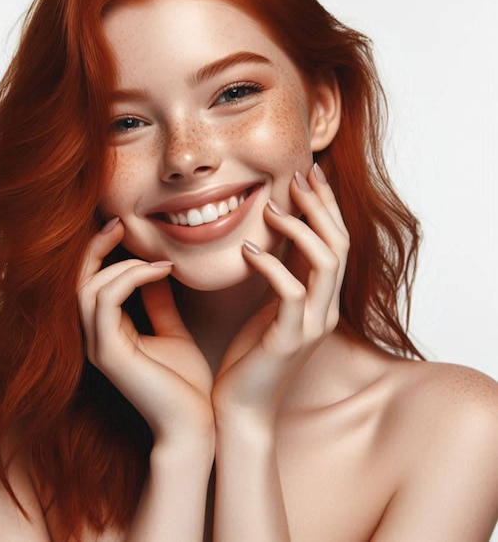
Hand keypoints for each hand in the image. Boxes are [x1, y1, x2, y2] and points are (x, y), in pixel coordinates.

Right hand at [77, 219, 213, 445]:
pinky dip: (130, 278)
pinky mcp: (109, 354)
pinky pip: (106, 301)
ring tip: (153, 254)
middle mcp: (95, 339)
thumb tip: (159, 268)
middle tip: (120, 223)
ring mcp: (98, 347)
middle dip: (95, 248)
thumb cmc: (187, 385)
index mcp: (108, 334)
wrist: (196, 426)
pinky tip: (159, 271)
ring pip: (86, 288)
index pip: (91, 284)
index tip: (125, 228)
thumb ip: (160, 303)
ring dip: (117, 262)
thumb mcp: (173, 332)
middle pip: (77, 281)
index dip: (101, 253)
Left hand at [212, 164, 348, 426]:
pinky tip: (248, 251)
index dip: (326, 206)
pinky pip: (292, 294)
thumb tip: (271, 237)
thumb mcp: (268, 307)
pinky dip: (272, 267)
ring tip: (272, 208)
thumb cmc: (250, 357)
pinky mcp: (289, 341)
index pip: (335, 242)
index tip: (309, 173)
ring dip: (302, 229)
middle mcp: (325, 310)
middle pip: (340, 244)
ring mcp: (312, 326)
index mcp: (320, 300)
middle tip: (299, 176)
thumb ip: (279, 276)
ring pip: (327, 264)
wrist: (240, 408)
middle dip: (321, 206)